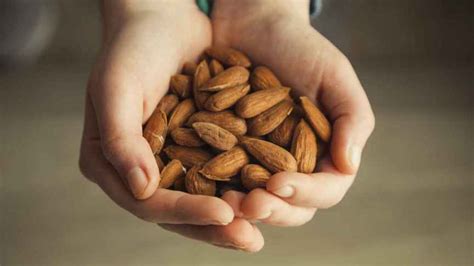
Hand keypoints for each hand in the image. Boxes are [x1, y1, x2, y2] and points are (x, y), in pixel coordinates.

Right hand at [79, 1, 262, 250]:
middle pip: (176, 210)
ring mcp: (166, 160)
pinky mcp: (192, 147)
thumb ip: (122, 140)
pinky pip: (216, 173)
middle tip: (250, 239)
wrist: (160, 19)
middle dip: (214, 226)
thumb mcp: (116, 88)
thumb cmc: (131, 49)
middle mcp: (138, 168)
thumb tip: (141, 190)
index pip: (148, 202)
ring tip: (261, 228)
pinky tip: (265, 194)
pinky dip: (238, 185)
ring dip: (231, 215)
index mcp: (111, 162)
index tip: (225, 214)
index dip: (186, 211)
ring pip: (200, 197)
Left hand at [211, 0, 374, 225]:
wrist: (253, 25)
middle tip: (249, 204)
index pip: (325, 189)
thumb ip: (352, 118)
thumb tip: (350, 165)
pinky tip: (199, 182)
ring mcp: (258, 163)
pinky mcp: (227, 154)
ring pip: (256, 200)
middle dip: (271, 209)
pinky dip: (213, 185)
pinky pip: (222, 178)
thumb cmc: (300, 47)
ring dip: (241, 208)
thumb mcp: (333, 75)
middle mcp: (293, 165)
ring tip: (223, 201)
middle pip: (290, 206)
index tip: (280, 184)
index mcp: (325, 154)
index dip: (305, 193)